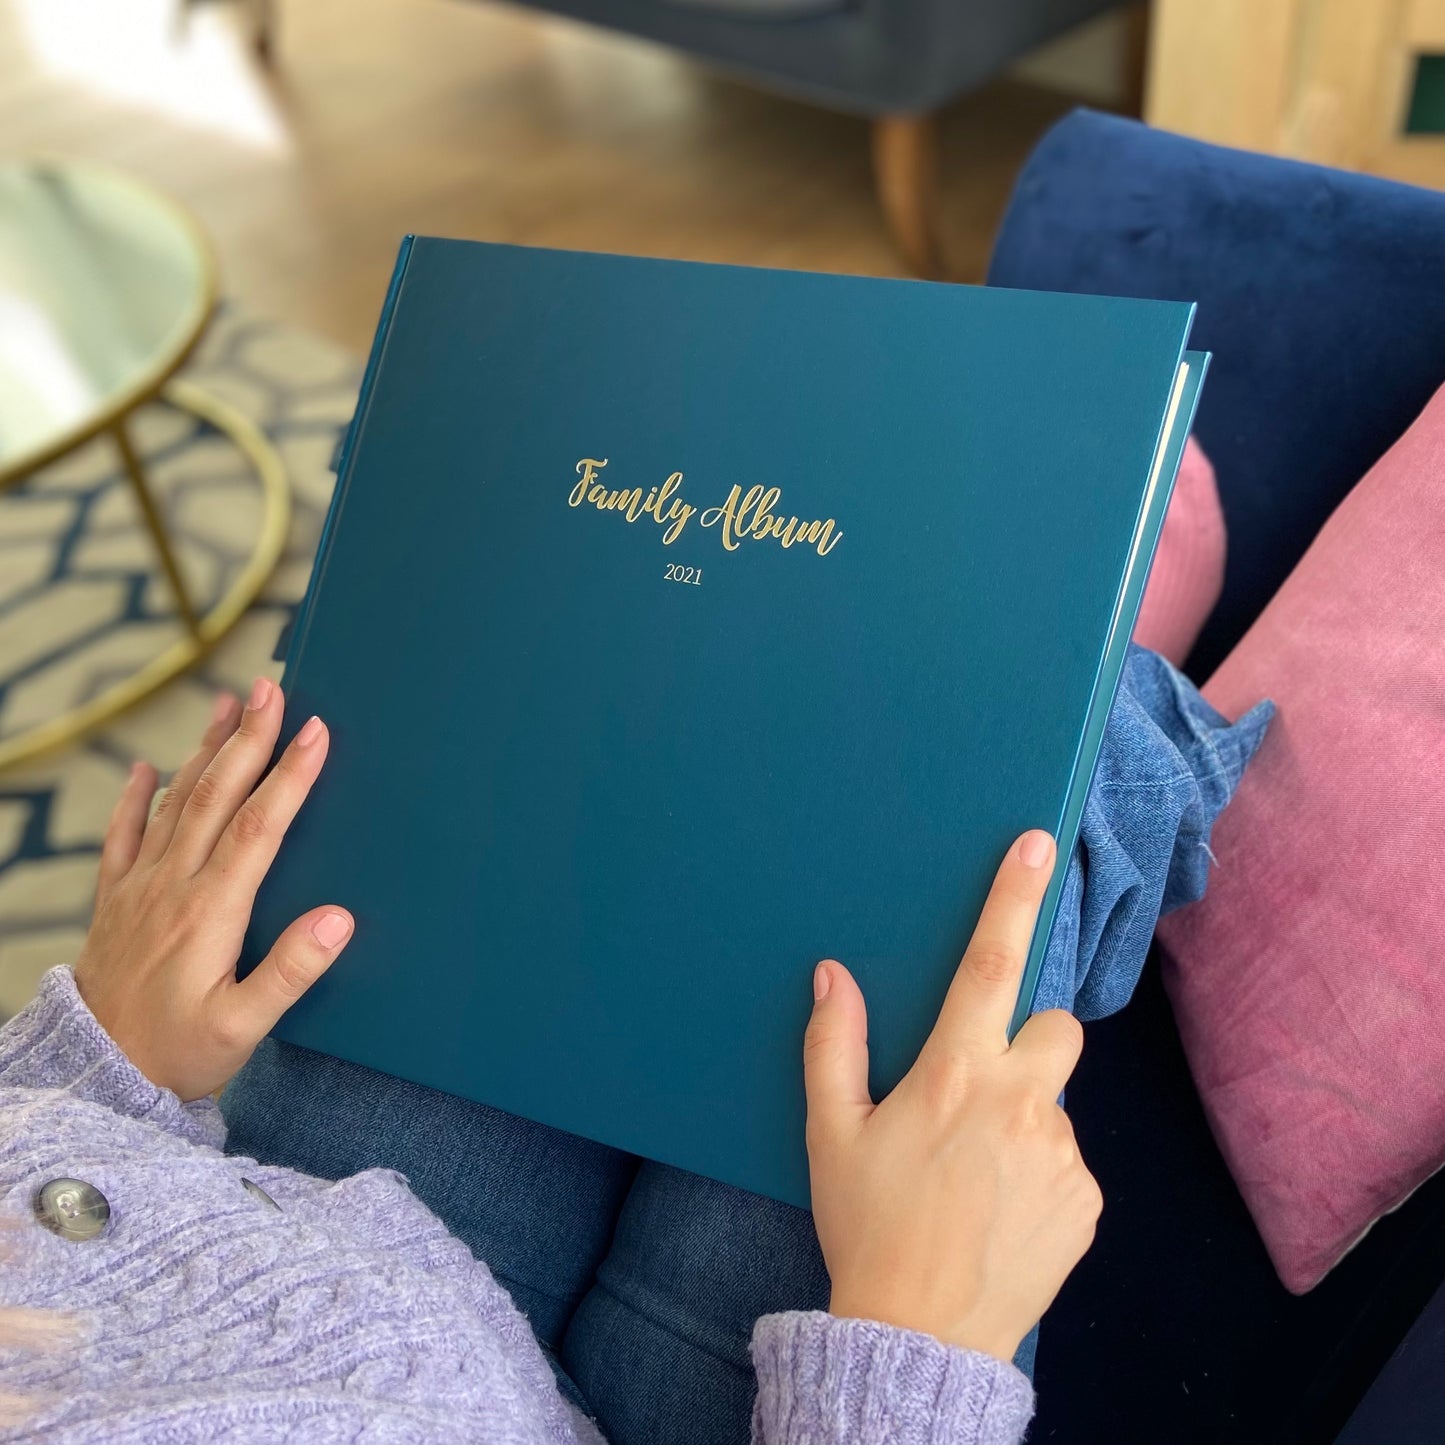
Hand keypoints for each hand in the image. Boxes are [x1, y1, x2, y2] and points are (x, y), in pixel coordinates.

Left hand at [73, 679, 352, 1100]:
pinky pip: (123, 837)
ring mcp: (138, 891)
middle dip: (247, 739)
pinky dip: (134, 799)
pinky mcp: (115, 904)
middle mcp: (171, 888)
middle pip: (215, 797)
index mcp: (210, 912)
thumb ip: (291, 971)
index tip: (314, 732)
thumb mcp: (243, 1028)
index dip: (288, 776)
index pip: (256, 828)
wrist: (94, 1081)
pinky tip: (145, 768)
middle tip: (271, 689)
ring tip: (226, 704)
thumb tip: (339, 919)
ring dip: (203, 751)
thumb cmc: (177, 1056)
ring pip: (174, 803)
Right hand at [804, 830, 1100, 1362]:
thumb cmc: (867, 1227)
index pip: (989, 964)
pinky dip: (1041, 1172)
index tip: (1036, 844)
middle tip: (981, 1090)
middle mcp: (1019, 1102)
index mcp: (955, 1075)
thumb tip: (833, 974)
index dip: (1012, 897)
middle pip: (1056, 1027)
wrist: (919, 1338)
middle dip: (1029, 1041)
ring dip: (1026, 1116)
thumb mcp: (830, 1136)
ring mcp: (1062, 1154)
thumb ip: (833, 1046)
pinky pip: (1070, 1160)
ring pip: (1056, 1100)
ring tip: (977, 1174)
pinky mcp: (1089, 1200)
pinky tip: (1001, 1209)